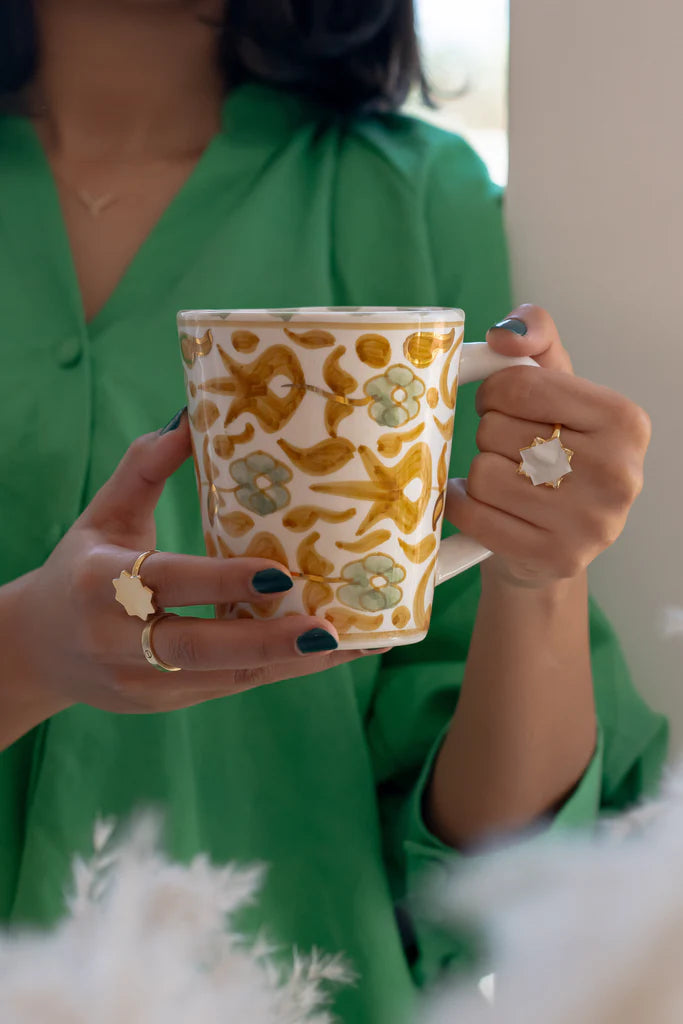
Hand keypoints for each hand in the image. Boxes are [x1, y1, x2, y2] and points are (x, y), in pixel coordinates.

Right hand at [16, 412, 362, 716]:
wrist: (39, 648)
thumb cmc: (81, 568)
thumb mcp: (105, 513)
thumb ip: (144, 467)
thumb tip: (191, 417)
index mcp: (100, 583)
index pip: (166, 582)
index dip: (222, 582)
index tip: (280, 573)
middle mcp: (117, 640)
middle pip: (197, 648)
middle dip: (267, 642)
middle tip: (328, 628)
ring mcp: (141, 681)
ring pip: (224, 678)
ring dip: (289, 663)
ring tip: (351, 643)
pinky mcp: (164, 703)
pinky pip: (228, 688)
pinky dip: (278, 670)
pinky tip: (325, 653)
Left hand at [445, 304, 651, 586]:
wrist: (549, 542)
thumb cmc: (552, 453)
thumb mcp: (555, 387)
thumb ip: (536, 339)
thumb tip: (504, 334)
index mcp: (624, 421)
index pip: (522, 386)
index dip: (492, 392)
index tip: (495, 404)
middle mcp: (618, 473)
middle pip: (499, 431)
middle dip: (487, 435)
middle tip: (503, 449)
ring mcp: (591, 522)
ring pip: (485, 474)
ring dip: (477, 474)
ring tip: (497, 479)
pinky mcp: (557, 557)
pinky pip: (476, 515)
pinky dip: (462, 505)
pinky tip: (475, 502)